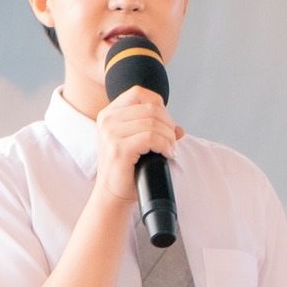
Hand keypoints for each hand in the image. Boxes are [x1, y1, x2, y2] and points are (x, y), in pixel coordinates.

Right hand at [93, 86, 182, 202]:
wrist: (112, 194)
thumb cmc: (126, 169)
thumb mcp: (138, 144)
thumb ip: (155, 131)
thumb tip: (180, 130)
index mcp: (109, 113)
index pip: (139, 93)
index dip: (159, 105)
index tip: (165, 123)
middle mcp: (107, 119)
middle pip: (151, 108)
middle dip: (168, 124)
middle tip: (171, 141)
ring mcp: (111, 133)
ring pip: (153, 123)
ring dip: (168, 137)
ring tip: (169, 149)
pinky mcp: (119, 148)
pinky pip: (151, 138)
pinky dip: (165, 145)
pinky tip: (166, 154)